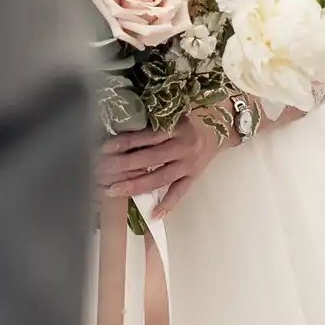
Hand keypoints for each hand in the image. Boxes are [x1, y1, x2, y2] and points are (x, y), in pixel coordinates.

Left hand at [98, 111, 227, 217]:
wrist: (225, 123)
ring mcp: (189, 164)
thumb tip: (124, 127)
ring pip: (159, 178)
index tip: (104, 148)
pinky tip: (152, 214)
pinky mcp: (195, 175)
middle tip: (99, 171)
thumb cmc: (196, 113)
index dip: (124, 143)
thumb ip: (156, 119)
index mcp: (177, 127)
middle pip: (148, 159)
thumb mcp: (177, 110)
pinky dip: (167, 204)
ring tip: (112, 190)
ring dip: (134, 185)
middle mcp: (183, 146)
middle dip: (121, 166)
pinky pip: (180, 192)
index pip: (146, 137)